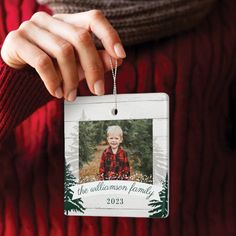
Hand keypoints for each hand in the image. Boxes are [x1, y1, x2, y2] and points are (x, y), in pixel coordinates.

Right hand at [0, 10, 125, 100]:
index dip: (110, 36)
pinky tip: (56, 92)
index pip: (94, 19)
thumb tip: (117, 60)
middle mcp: (50, 20)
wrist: (19, 73)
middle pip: (81, 38)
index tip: (121, 56)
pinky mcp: (17, 41)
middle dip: (93, 68)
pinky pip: (42, 62)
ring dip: (72, 80)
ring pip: (63, 51)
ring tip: (71, 96)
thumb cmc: (52, 67)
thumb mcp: (77, 66)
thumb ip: (96, 61)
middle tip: (98, 90)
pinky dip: (53, 81)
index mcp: (68, 23)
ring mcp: (32, 28)